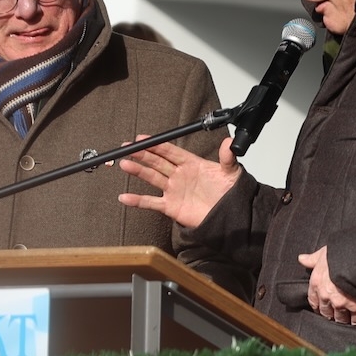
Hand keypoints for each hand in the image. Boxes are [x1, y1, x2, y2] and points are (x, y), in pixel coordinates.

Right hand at [117, 136, 242, 228]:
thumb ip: (227, 157)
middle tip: (127, 148)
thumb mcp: (231, 172)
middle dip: (142, 154)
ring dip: (138, 171)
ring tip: (124, 164)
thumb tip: (229, 142)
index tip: (142, 139)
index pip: (170, 151)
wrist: (230, 216)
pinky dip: (137, 200)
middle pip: (157, 162)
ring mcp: (173, 190)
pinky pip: (151, 202)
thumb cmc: (230, 194)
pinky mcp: (171, 206)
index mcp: (191, 164)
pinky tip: (125, 197)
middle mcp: (180, 175)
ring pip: (152, 178)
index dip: (156, 145)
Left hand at [297, 246, 355, 324]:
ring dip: (342, 320)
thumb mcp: (324, 253)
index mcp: (317, 283)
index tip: (320, 308)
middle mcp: (327, 296)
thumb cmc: (343, 254)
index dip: (317, 305)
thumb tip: (301, 259)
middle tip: (334, 316)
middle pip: (326, 312)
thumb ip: (313, 258)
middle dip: (330, 314)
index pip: (313, 300)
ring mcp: (341, 304)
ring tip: (346, 321)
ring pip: (340, 318)